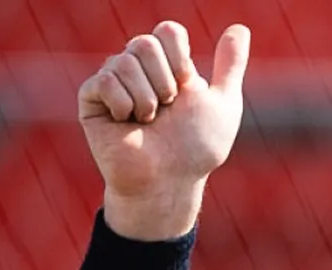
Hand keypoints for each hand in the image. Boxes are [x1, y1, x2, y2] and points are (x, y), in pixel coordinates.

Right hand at [77, 21, 249, 238]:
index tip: (186, 88)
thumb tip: (240, 28)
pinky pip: (104, 80)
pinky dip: (123, 104)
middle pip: (145, 42)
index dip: (179, 60)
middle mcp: (139, 68)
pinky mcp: (91, 98)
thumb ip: (230, 65)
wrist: (169, 181)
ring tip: (148, 122)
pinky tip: (126, 123)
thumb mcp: (223, 104)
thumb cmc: (196, 149)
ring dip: (147, 99)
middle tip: (167, 109)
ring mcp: (113, 81)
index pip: (168, 32)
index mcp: (168, 65)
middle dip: (165, 81)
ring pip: (125, 61)